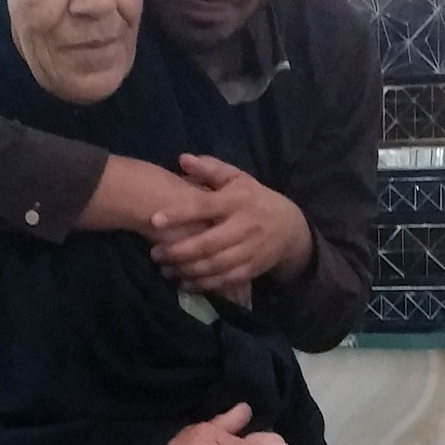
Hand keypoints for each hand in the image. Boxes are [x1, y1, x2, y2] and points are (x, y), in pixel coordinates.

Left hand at [149, 154, 313, 291]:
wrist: (291, 227)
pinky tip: (184, 283)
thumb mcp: (237, 178)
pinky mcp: (252, 269)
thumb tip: (182, 159)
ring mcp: (249, 250)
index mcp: (237, 201)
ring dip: (187, 270)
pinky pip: (225, 280)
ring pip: (214, 265)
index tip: (153, 219)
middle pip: (207, 243)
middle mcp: (244, 226)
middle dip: (178, 251)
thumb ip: (210, 169)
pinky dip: (203, 284)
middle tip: (155, 254)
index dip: (179, 213)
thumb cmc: (253, 198)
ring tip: (165, 270)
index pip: (205, 206)